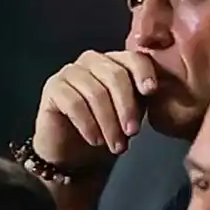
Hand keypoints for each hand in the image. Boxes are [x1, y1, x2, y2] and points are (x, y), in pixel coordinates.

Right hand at [32, 50, 160, 174]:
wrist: (72, 151)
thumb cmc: (105, 128)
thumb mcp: (132, 111)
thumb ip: (142, 96)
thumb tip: (157, 90)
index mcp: (114, 61)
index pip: (133, 57)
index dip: (143, 72)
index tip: (151, 92)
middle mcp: (91, 60)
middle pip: (114, 75)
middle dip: (126, 106)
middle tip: (132, 133)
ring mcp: (69, 72)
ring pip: (95, 92)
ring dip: (108, 122)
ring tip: (115, 145)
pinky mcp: (52, 88)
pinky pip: (74, 103)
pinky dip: (88, 124)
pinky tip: (95, 140)